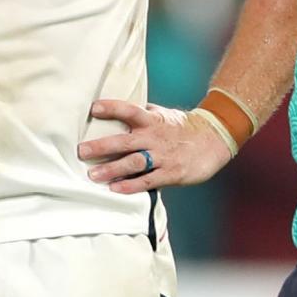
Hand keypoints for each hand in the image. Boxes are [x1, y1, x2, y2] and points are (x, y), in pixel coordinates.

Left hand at [77, 98, 233, 193]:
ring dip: (112, 169)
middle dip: (101, 146)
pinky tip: (115, 189)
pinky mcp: (171, 174)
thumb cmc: (184, 127)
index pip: (129, 110)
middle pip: (124, 141)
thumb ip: (143, 114)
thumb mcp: (164, 115)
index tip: (94, 108)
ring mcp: (163, 157)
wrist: (214, 139)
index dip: (112, 108)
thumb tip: (119, 109)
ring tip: (93, 175)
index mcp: (152, 120)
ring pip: (133, 163)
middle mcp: (155, 137)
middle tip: (82, 151)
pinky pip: (148, 181)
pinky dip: (131, 186)